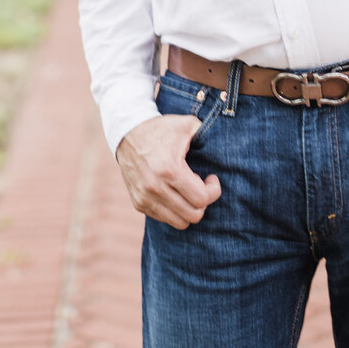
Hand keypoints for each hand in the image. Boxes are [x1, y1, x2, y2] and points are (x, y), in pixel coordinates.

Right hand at [116, 114, 221, 228]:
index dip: (213, 191)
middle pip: (193, 215)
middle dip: (203, 202)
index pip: (201, 199)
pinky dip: (174, 210)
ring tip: (188, 191)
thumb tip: (221, 142)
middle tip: (200, 186)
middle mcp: (155, 187)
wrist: (127, 133)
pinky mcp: (138, 203)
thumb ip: (206, 133)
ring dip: (189, 209)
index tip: (211, 178)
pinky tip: (174, 192)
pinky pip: (165, 219)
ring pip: (179, 223)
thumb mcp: (187, 125)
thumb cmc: (162, 129)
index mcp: (169, 169)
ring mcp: (145, 198)